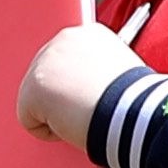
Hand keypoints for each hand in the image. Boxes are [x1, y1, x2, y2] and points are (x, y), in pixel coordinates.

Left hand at [16, 22, 140, 145]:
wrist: (134, 111)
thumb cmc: (137, 101)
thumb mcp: (122, 74)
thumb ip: (98, 73)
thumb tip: (89, 90)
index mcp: (89, 34)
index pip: (68, 61)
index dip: (78, 86)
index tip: (95, 100)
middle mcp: (64, 39)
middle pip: (48, 77)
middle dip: (63, 98)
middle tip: (89, 113)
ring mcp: (44, 62)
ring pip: (39, 99)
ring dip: (59, 114)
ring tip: (87, 117)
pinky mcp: (32, 88)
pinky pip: (30, 120)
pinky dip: (50, 132)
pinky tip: (75, 126)